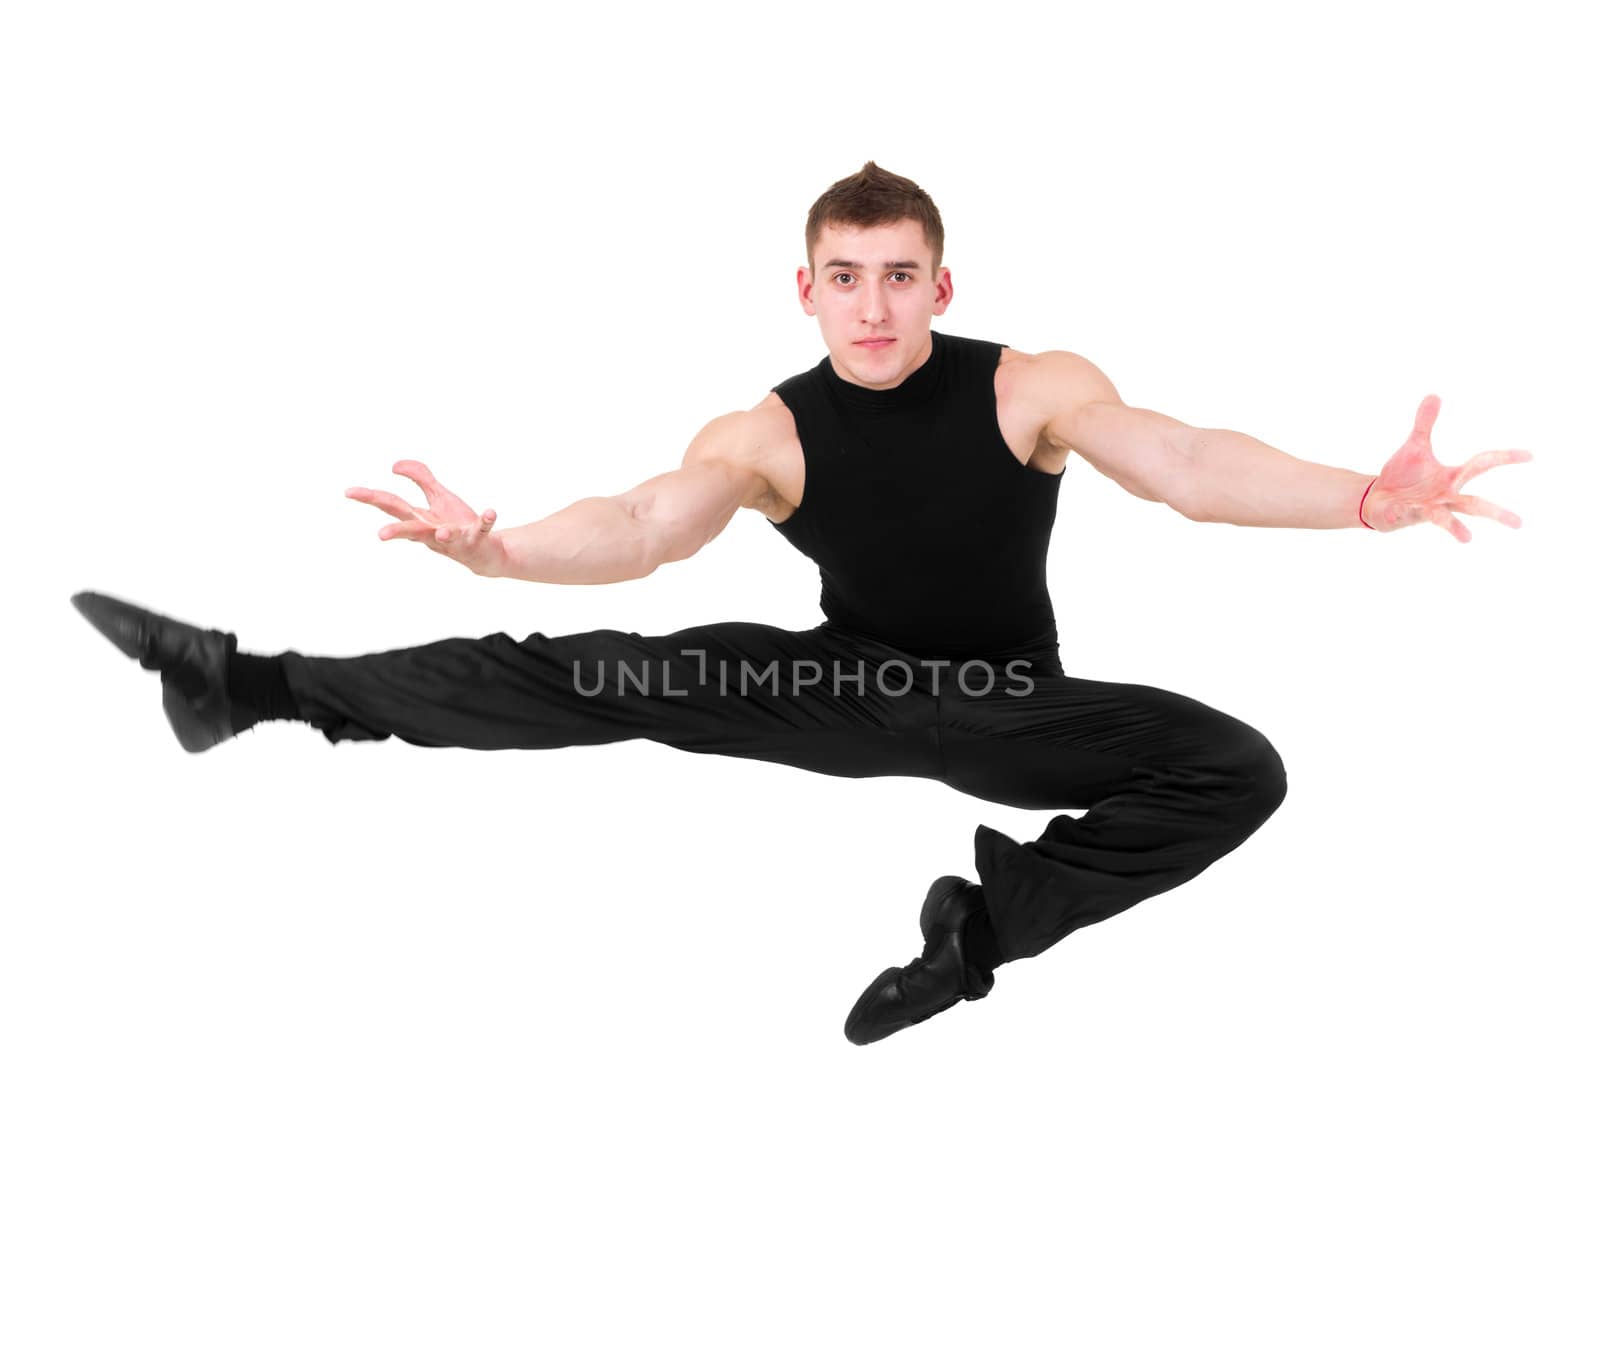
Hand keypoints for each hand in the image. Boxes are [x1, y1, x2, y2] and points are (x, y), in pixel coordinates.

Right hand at [344, 460, 505, 575]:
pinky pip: (482, 529)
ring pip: (446, 537)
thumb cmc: (456, 524)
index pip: (391, 506)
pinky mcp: (478, 539)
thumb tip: (394, 465)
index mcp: (420, 521)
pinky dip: (486, 521)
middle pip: (412, 529)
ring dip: (444, 533)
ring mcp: (456, 538)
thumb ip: (420, 478)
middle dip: (398, 532)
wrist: (486, 552)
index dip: (370, 498)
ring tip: (442, 530)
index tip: (348, 491)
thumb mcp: (438, 497)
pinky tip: (490, 511)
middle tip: (381, 535)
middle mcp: (434, 533)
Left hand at [1363, 395, 1532, 541]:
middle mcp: (1444, 497)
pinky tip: (1396, 511)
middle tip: (1519, 523)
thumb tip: (1434, 395)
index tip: (1530, 455)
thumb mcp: (1415, 446)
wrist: (1376, 499)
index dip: (1505, 458)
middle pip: (1475, 505)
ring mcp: (1426, 509)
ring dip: (1454, 527)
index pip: (1483, 465)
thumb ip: (1424, 423)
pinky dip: (1400, 512)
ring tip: (1468, 538)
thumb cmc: (1402, 476)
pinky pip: (1405, 515)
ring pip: (1444, 518)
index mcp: (1451, 478)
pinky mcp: (1405, 516)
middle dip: (1496, 512)